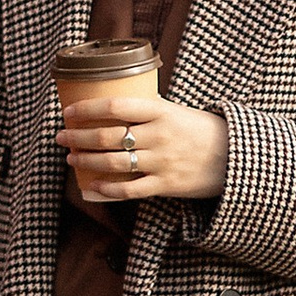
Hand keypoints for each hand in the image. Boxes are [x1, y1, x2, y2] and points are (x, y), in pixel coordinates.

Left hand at [59, 94, 229, 206]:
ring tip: (71, 158)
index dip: (87, 108)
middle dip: (78, 136)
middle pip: (108, 136)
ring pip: (114, 163)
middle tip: (61, 136)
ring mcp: (162, 162)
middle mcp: (159, 136)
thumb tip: (114, 105)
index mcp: (161, 111)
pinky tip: (92, 186)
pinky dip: (107, 189)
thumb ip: (148, 109)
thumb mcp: (177, 111)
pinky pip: (129, 190)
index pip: (116, 105)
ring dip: (86, 160)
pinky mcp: (166, 185)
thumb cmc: (201, 130)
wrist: (234, 157)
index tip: (68, 110)